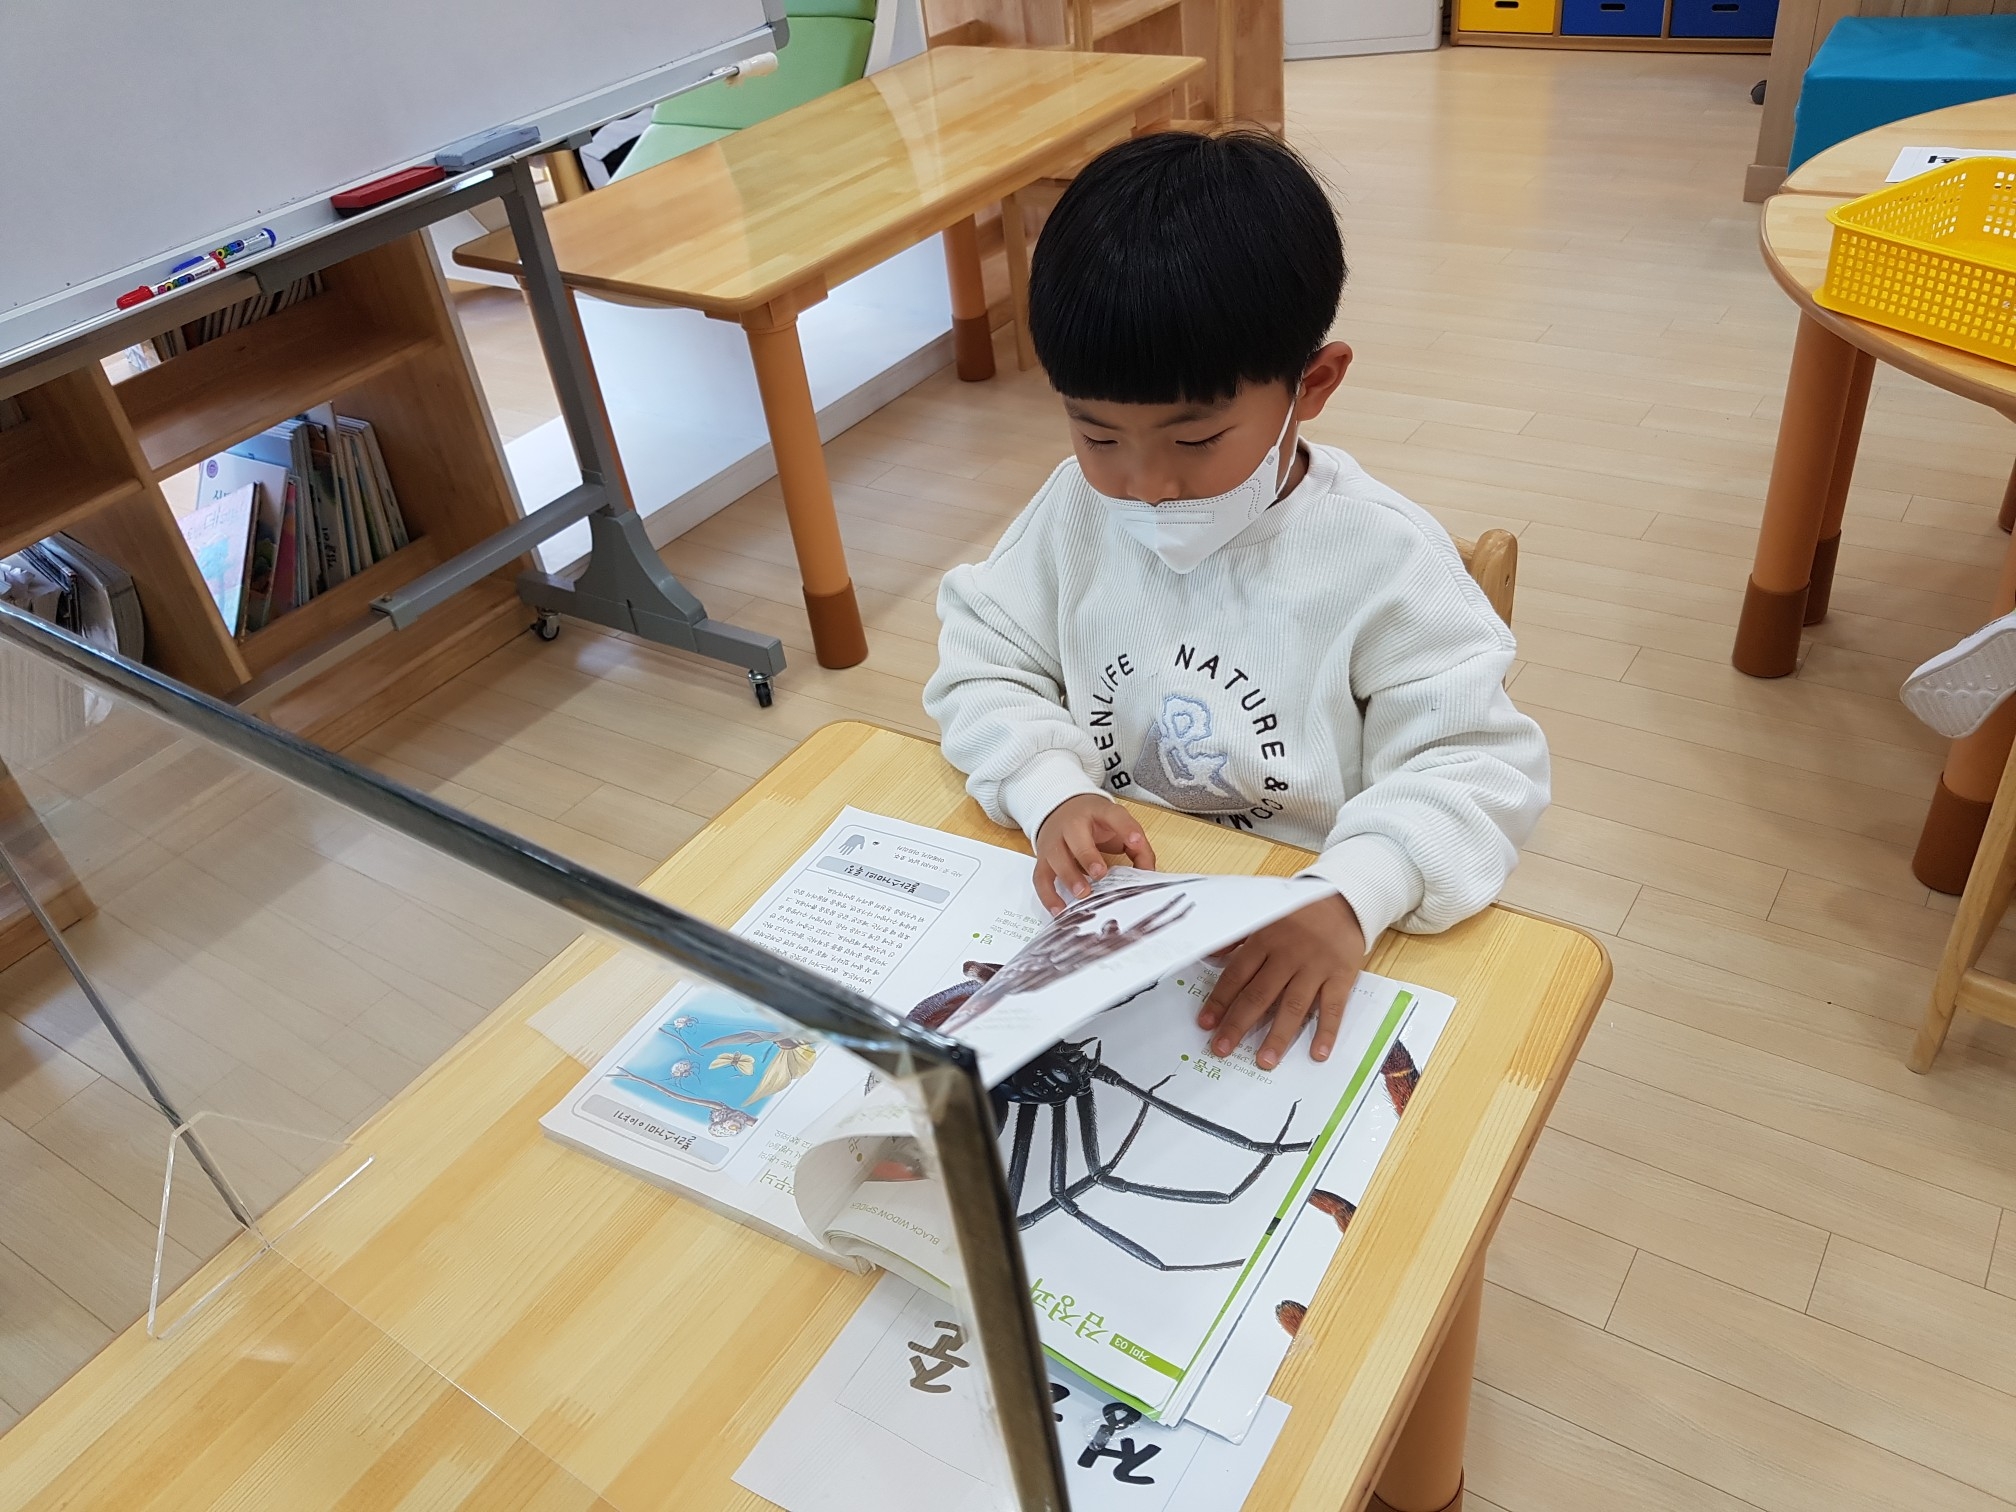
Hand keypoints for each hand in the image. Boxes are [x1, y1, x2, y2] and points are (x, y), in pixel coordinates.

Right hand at [1033, 794, 1156, 912]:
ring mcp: (1054, 841)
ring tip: (1082, 894)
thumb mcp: (1117, 826)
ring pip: (1055, 857)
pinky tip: (1060, 910)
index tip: (1136, 841)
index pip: (1113, 815)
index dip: (1125, 828)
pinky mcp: (1043, 859)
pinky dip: (1048, 895)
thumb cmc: (1093, 822)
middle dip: (1087, 855)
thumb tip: (1148, 871)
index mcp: (1096, 812)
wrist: (1059, 809)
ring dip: (1068, 876)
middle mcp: (1072, 824)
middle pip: (1076, 835)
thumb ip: (1137, 846)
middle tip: (1100, 874)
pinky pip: (1040, 877)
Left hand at [1198, 894, 1365, 1068]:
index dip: (1220, 1000)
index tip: (1205, 1024)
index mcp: (1265, 939)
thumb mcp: (1264, 915)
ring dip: (1278, 1035)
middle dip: (1239, 1024)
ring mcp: (1316, 967)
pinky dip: (1327, 1031)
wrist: (1345, 899)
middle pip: (1259, 994)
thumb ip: (1237, 937)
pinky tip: (1318, 1054)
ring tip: (1265, 1061)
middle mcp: (1288, 955)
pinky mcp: (1341, 975)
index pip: (1237, 974)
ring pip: (1293, 1005)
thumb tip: (1208, 955)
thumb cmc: (1299, 913)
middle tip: (1222, 1049)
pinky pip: (1334, 1007)